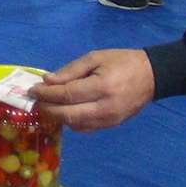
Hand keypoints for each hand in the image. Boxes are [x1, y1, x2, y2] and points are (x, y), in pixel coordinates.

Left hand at [27, 49, 155, 130]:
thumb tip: (48, 81)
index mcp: (102, 87)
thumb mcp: (95, 57)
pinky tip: (64, 112)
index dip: (46, 94)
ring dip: (57, 117)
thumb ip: (70, 70)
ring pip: (75, 125)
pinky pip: (85, 128)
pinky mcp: (111, 125)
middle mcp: (105, 108)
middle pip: (68, 115)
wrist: (152, 76)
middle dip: (48, 109)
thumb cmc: (122, 62)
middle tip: (36, 101)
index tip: (33, 90)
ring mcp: (109, 120)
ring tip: (47, 106)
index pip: (67, 95)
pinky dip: (71, 122)